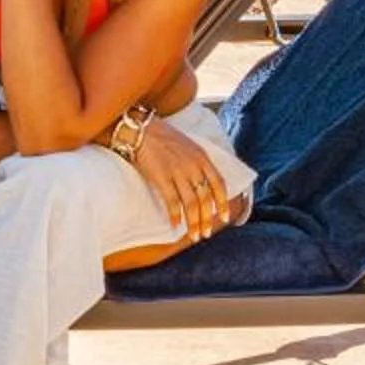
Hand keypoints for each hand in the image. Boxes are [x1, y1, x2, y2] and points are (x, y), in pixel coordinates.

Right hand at [131, 122, 235, 242]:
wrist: (139, 128)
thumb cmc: (161, 136)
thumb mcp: (187, 145)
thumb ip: (197, 162)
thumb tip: (203, 184)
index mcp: (201, 157)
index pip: (219, 183)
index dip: (223, 203)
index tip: (225, 218)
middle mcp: (193, 165)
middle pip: (206, 198)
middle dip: (207, 219)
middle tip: (206, 234)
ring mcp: (177, 171)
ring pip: (191, 203)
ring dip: (194, 222)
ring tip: (194, 236)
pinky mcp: (161, 177)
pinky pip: (172, 202)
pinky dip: (175, 216)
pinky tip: (175, 225)